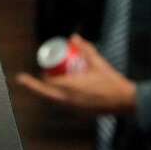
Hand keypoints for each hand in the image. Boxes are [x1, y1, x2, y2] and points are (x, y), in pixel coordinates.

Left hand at [15, 35, 135, 115]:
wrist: (124, 101)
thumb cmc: (111, 81)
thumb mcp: (97, 62)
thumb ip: (85, 48)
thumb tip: (74, 37)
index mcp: (71, 87)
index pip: (49, 82)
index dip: (43, 77)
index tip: (43, 71)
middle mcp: (69, 100)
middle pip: (45, 94)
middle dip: (34, 87)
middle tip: (26, 80)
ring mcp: (74, 109)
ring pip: (54, 101)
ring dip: (47, 93)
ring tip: (44, 85)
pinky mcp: (80, 113)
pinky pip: (64, 105)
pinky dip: (58, 99)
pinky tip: (59, 94)